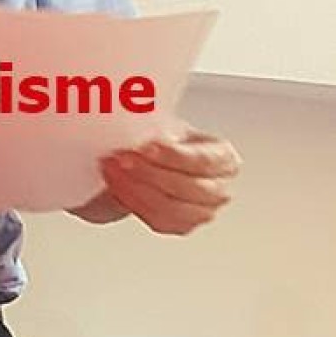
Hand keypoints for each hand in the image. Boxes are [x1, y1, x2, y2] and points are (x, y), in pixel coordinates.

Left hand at [98, 126, 240, 234]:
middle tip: (122, 158)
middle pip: (190, 188)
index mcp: (222, 156)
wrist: (143, 156)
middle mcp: (218, 187)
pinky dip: (135, 203)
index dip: (174, 156)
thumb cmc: (158, 136)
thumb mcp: (161, 121)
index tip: (147, 147)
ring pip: (173, 209)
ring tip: (113, 170)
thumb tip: (138, 111)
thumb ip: (155, 122)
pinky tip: (118, 186)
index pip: (203, 160)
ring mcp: (202, 211)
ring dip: (138, 190)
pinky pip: (159, 221)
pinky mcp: (180, 225)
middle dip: (151, 173)